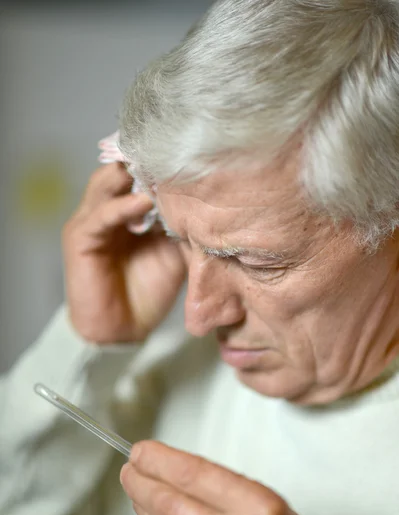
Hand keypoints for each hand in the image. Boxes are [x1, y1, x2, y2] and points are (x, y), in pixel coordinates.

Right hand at [63, 163, 185, 342]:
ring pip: (106, 183)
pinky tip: (144, 200)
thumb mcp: (175, 253)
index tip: (188, 152)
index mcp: (129, 209)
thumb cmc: (149, 291)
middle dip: (143, 158)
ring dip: (131, 174)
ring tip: (158, 169)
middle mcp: (109, 208)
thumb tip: (209, 206)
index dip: (159, 162)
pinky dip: (122, 206)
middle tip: (171, 147)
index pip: (140, 174)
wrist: (124, 329)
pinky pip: (101, 216)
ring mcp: (92, 220)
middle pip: (120, 170)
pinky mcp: (81, 238)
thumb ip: (184, 228)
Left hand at [120, 441, 333, 514]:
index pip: (192, 474)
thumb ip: (214, 481)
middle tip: (130, 468)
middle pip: (167, 502)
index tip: (141, 450)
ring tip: (140, 490)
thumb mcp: (262, 495)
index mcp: (255, 510)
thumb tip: (163, 466)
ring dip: (142, 504)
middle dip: (139, 480)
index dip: (158, 459)